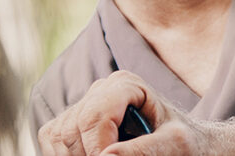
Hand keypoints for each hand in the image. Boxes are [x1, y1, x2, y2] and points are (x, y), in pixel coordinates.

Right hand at [38, 71, 208, 155]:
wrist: (178, 144)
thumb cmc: (183, 140)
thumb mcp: (174, 144)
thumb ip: (145, 149)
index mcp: (125, 85)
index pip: (95, 116)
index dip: (97, 148)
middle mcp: (99, 91)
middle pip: (72, 128)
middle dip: (87, 155)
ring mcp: (81, 106)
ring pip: (57, 137)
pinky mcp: (68, 125)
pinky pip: (51, 142)